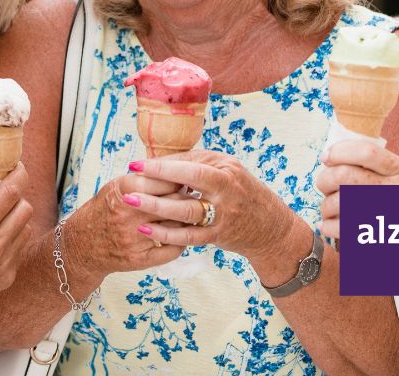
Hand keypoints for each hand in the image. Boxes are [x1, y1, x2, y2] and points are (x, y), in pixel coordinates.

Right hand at [0, 164, 34, 315]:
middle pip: (25, 207)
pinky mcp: (7, 276)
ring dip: (16, 218)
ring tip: (1, 217)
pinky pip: (19, 248)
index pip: (11, 192)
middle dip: (18, 196)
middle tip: (7, 193)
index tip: (16, 166)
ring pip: (26, 227)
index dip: (18, 174)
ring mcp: (4, 262)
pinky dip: (12, 239)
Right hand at [67, 168, 183, 277]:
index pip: (167, 182)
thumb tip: (177, 172)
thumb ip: (144, 178)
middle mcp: (129, 214)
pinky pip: (172, 251)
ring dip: (186, 221)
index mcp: (125, 190)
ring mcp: (134, 238)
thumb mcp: (118, 186)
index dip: (180, 180)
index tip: (187, 180)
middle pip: (174, 203)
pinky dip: (180, 243)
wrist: (83, 244)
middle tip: (193, 197)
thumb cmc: (105, 210)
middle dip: (186, 199)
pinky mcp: (139, 259)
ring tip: (189, 215)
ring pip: (176, 227)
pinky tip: (181, 236)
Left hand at [124, 151, 291, 262]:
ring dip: (158, 208)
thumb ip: (196, 164)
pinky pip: (190, 237)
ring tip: (132, 203)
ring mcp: (224, 215)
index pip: (192, 164)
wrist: (269, 226)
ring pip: (187, 212)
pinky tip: (147, 229)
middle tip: (130, 181)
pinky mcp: (219, 236)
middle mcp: (227, 190)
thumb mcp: (225, 170)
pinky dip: (167, 234)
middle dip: (158, 182)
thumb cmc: (240, 191)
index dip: (163, 165)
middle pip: (190, 184)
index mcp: (226, 169)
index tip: (137, 164)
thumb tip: (159, 161)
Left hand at [315, 139, 398, 239]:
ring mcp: (385, 214)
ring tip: (329, 207)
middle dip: (325, 179)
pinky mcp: (374, 236)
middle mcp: (396, 190)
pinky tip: (330, 225)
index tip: (326, 157)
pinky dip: (328, 226)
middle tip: (325, 185)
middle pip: (345, 175)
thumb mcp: (398, 176)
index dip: (339, 152)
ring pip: (337, 202)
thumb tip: (330, 157)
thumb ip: (371, 164)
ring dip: (325, 205)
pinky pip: (338, 228)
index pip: (366, 152)